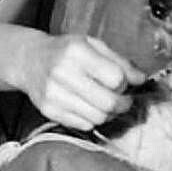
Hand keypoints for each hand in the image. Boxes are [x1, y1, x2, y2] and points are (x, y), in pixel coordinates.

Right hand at [19, 34, 145, 130]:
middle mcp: (62, 73)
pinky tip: (90, 107)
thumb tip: (141, 79)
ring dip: (110, 114)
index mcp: (77, 51)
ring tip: (108, 103)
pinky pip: (84, 125)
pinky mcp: (48, 111)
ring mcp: (53, 94)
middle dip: (123, 104)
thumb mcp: (94, 45)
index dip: (125, 83)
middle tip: (124, 99)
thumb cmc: (67, 51)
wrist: (30, 60)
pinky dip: (93, 119)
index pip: (116, 78)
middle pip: (108, 102)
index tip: (124, 82)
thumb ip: (120, 62)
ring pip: (98, 117)